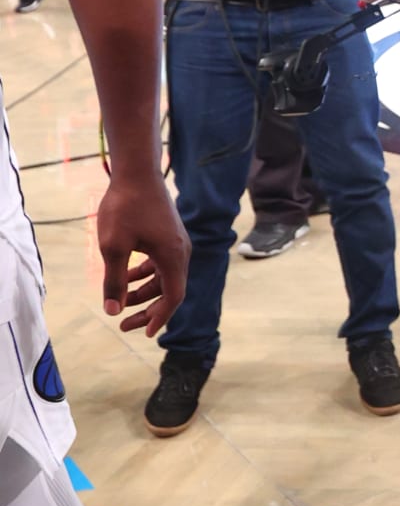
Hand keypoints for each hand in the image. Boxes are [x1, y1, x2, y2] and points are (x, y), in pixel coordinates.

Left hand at [94, 168, 189, 336]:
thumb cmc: (124, 208)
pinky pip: (161, 263)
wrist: (136, 172)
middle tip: (124, 323)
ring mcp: (175, 242)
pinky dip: (146, 274)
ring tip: (121, 300)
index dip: (159, 317)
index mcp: (172, 257)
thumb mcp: (113, 247)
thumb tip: (113, 310)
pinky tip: (127, 274)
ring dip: (144, 291)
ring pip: (164, 277)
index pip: (173, 297)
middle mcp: (180, 252)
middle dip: (147, 308)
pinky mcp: (168, 234)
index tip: (145, 333)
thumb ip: (114, 281)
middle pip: (169, 290)